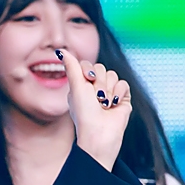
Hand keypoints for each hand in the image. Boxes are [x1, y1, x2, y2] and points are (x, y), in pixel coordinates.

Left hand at [60, 50, 131, 173]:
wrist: (100, 134)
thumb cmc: (85, 114)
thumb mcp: (76, 88)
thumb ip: (71, 67)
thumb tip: (60, 50)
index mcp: (80, 86)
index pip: (87, 65)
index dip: (89, 71)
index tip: (88, 80)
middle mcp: (94, 88)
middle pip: (101, 68)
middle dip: (99, 83)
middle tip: (96, 98)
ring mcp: (108, 93)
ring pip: (113, 75)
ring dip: (108, 90)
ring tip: (104, 105)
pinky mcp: (121, 98)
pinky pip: (124, 84)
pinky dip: (118, 94)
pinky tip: (113, 105)